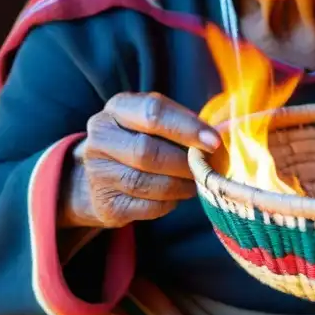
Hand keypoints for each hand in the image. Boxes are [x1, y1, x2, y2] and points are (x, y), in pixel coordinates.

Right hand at [59, 93, 220, 228]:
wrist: (98, 177)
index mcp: (119, 107)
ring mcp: (98, 171)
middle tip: (207, 167)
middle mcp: (101, 136)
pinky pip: (146, 206)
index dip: (187, 127)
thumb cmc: (140, 141)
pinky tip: (177, 195)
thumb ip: (182, 125)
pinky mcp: (106, 204)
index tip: (214, 142)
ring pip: (146, 182)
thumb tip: (216, 139)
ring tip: (196, 181)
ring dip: (180, 184)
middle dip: (184, 162)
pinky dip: (169, 202)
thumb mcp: (155, 123)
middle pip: (147, 151)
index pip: (153, 112)